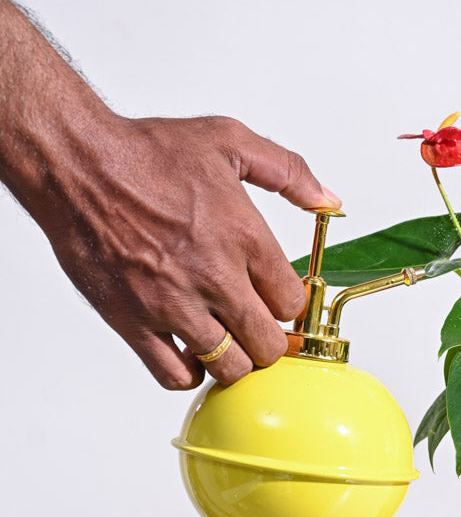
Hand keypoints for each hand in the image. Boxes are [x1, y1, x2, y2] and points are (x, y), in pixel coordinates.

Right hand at [37, 113, 339, 388]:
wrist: (74, 162)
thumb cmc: (145, 151)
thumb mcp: (230, 140)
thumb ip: (289, 172)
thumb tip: (330, 202)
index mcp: (244, 236)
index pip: (292, 303)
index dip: (289, 306)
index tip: (276, 301)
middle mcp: (213, 276)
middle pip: (269, 345)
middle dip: (269, 341)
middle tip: (256, 327)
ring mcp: (173, 304)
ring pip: (230, 367)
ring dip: (235, 360)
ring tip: (226, 340)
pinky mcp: (134, 322)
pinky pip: (175, 376)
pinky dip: (189, 374)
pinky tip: (189, 351)